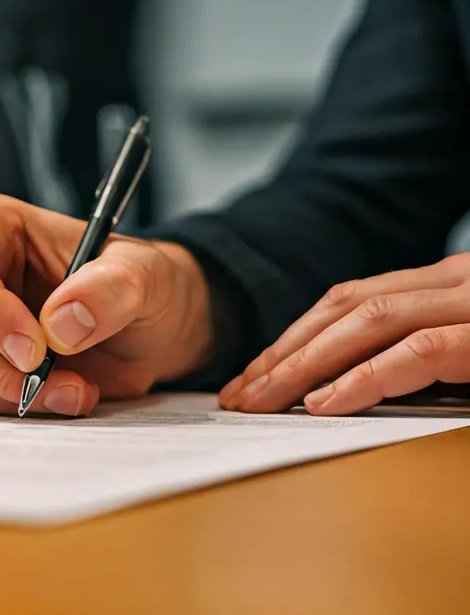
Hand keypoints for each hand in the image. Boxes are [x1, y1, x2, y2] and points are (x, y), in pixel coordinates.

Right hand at [0, 193, 214, 415]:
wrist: (151, 331)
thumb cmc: (141, 284)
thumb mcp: (145, 274)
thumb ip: (111, 289)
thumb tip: (61, 324)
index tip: (35, 346)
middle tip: (58, 378)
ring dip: (12, 392)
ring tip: (75, 389)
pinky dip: (14, 407)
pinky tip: (62, 396)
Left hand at [219, 254, 469, 414]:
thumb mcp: (466, 353)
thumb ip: (413, 360)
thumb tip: (341, 392)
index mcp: (445, 285)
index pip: (349, 303)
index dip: (293, 340)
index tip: (251, 379)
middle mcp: (455, 283)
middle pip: (345, 309)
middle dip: (283, 354)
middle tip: (238, 396)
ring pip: (369, 322)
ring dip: (306, 364)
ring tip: (262, 402)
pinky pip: (420, 352)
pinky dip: (366, 377)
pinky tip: (325, 403)